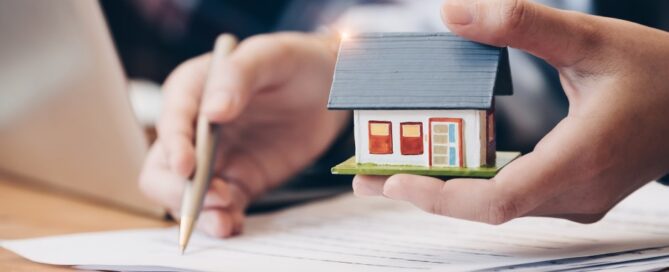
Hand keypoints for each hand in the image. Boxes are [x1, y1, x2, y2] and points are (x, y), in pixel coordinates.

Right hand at [140, 33, 347, 236]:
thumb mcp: (269, 56)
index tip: (188, 167)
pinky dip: (223, 220)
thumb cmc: (294, 62)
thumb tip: (212, 112)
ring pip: (187, 196)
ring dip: (199, 213)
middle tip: (212, 198)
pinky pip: (222, 208)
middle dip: (178, 190)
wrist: (329, 87)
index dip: (174, 147)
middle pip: (163, 169)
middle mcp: (195, 130)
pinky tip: (234, 225)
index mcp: (191, 91)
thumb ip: (238, 76)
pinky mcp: (240, 181)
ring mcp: (216, 160)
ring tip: (224, 222)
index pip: (171, 123)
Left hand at [354, 0, 668, 223]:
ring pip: (495, 206)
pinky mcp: (572, 193)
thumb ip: (523, 24)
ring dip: (444, 190)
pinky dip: (472, 184)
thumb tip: (453, 13)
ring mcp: (574, 199)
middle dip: (424, 193)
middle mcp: (574, 193)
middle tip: (368, 173)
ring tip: (392, 169)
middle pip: (484, 209)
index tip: (391, 181)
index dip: (440, 197)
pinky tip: (443, 165)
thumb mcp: (591, 39)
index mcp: (577, 161)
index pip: (496, 201)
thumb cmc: (657, 71)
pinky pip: (511, 197)